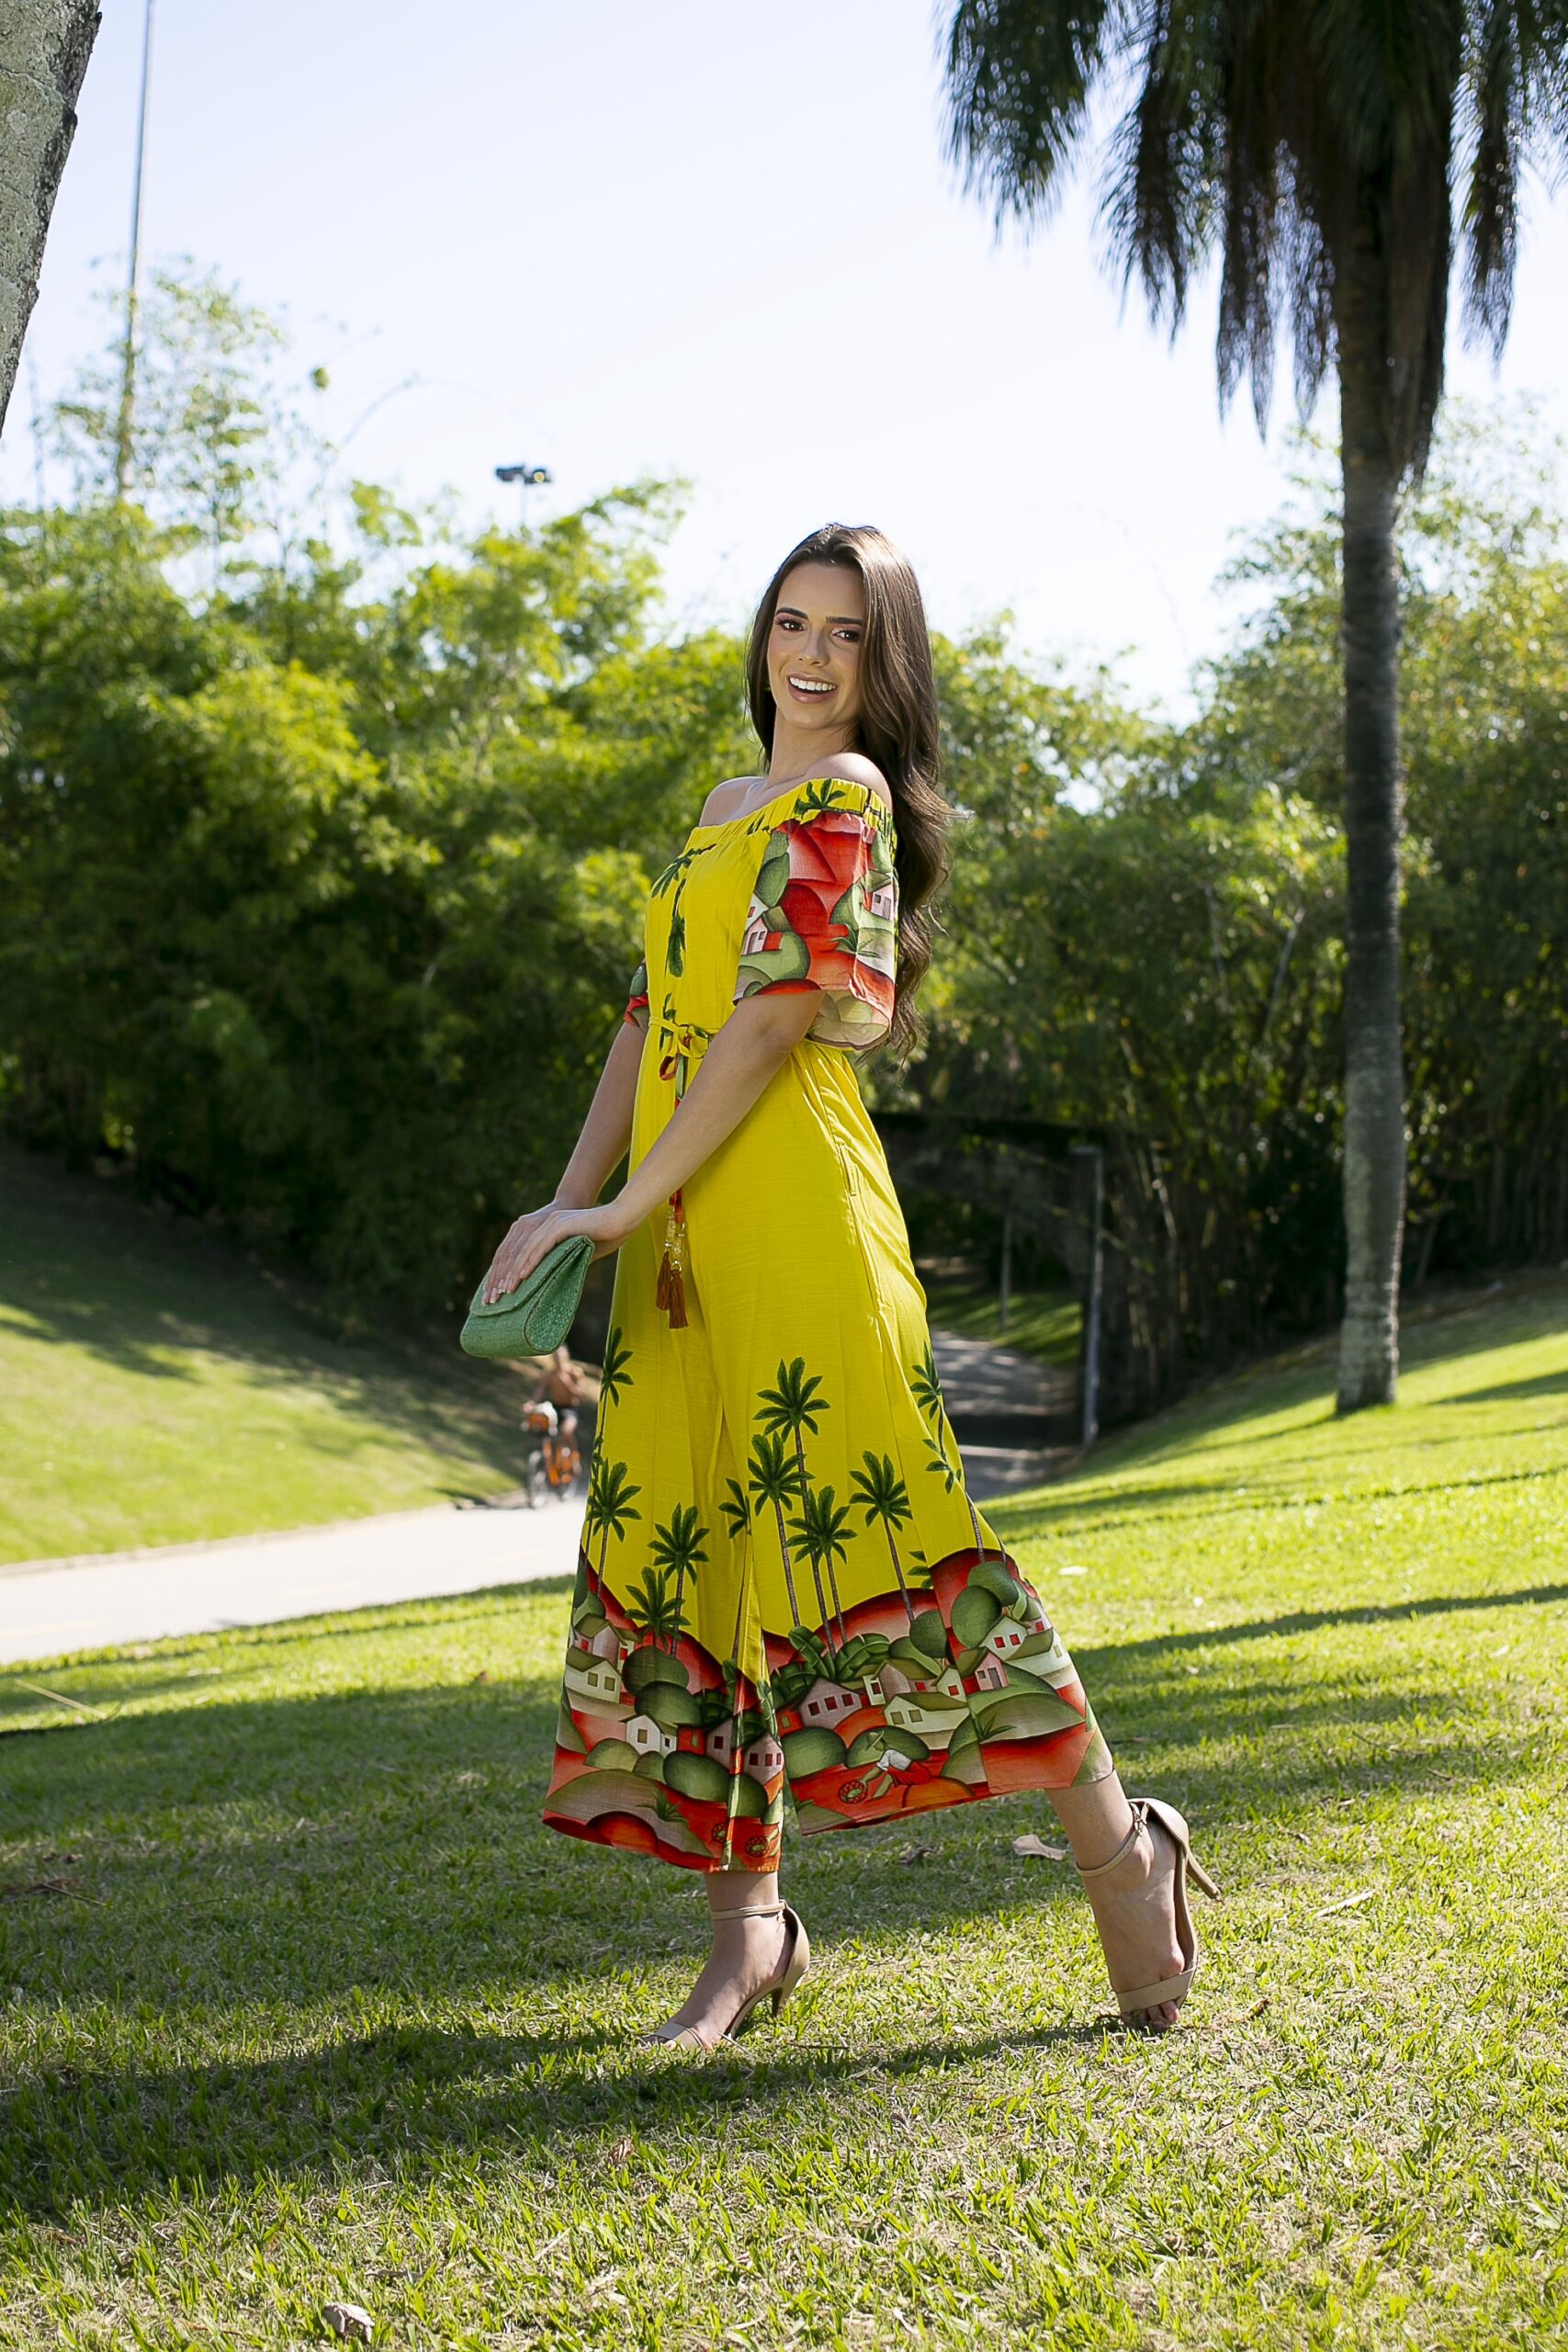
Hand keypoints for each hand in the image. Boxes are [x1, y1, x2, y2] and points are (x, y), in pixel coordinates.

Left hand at [482, 1200, 629, 1301]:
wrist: (623, 1218)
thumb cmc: (607, 1236)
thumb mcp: (581, 1253)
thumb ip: (566, 1262)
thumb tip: (557, 1281)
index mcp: (546, 1229)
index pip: (519, 1253)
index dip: (506, 1273)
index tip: (498, 1293)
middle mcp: (544, 1224)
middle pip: (516, 1252)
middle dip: (502, 1276)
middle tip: (492, 1298)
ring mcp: (551, 1223)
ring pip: (525, 1250)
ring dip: (513, 1272)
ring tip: (505, 1291)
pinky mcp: (560, 1225)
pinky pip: (540, 1246)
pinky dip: (530, 1262)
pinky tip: (522, 1277)